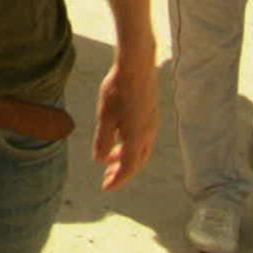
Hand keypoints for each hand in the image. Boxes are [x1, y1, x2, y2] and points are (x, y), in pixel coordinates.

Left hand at [93, 48, 157, 191]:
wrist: (136, 65)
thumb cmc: (117, 90)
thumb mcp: (104, 116)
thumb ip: (103, 140)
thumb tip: (100, 160)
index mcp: (137, 138)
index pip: (129, 167)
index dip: (118, 180)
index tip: (106, 187)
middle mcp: (148, 134)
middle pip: (137, 162)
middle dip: (122, 172)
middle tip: (107, 177)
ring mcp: (152, 124)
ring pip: (141, 150)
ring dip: (126, 158)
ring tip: (109, 159)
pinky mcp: (152, 114)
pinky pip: (143, 139)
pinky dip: (131, 146)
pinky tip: (119, 139)